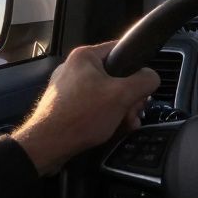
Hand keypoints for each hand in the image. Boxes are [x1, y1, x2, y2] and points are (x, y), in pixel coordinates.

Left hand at [13, 41, 159, 174]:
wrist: (45, 147)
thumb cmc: (80, 117)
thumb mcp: (123, 95)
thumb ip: (145, 80)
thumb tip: (152, 78)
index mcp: (85, 56)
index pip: (122, 50)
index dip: (138, 68)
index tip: (143, 87)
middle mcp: (74, 68)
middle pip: (116, 76)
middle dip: (130, 97)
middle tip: (134, 112)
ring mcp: (67, 88)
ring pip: (106, 93)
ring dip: (120, 109)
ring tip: (124, 124)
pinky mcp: (64, 106)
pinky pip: (93, 105)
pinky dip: (105, 115)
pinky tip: (111, 128)